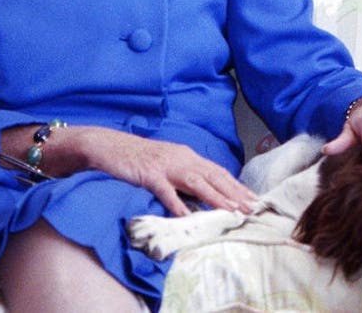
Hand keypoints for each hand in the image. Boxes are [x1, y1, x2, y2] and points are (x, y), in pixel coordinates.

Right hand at [52, 126, 257, 216]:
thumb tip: (202, 194)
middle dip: (234, 193)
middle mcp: (181, 158)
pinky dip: (178, 204)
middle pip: (213, 176)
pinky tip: (188, 216)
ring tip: (231, 212)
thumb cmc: (137, 158)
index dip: (236, 185)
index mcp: (187, 156)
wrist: (109, 145)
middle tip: (252, 208)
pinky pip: (166, 191)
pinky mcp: (149, 174)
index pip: (218, 171)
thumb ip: (183, 176)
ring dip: (216, 198)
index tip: (252, 199)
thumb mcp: (166, 164)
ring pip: (196, 182)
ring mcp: (165, 166)